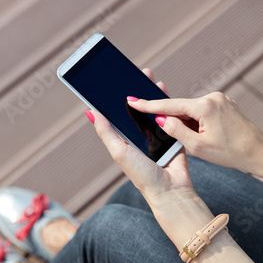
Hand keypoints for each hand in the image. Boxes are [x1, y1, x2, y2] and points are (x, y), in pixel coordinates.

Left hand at [88, 69, 213, 247]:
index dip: (115, 97)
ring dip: (152, 92)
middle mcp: (140, 135)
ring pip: (154, 108)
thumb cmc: (143, 175)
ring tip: (149, 77)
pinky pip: (170, 115)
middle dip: (136, 89)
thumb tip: (89, 111)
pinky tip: (164, 89)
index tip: (113, 80)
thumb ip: (106, 132)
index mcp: (125, 139)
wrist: (171, 190)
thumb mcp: (119, 151)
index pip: (118, 114)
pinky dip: (168, 102)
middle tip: (134, 71)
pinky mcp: (173, 135)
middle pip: (137, 108)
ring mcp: (157, 134)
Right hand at [127, 91, 262, 175]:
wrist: (258, 153)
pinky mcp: (224, 104)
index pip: (169, 105)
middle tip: (172, 131)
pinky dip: (196, 121)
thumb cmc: (230, 152)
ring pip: (191, 110)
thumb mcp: (198, 146)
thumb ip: (176, 130)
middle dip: (172, 119)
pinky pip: (202, 111)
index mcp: (204, 106)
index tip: (132, 100)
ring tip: (199, 141)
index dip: (148, 104)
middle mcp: (212, 97)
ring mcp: (220, 99)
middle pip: (180, 107)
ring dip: (186, 123)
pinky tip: (204, 135)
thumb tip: (161, 119)